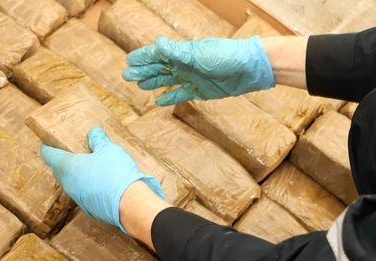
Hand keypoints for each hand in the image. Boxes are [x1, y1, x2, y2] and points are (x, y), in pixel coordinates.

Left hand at [41, 127, 164, 230]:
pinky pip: (82, 193)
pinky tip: (100, 181)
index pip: (48, 155)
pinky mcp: (88, 208)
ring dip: (76, 174)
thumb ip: (98, 140)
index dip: (48, 147)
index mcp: (67, 166)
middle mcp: (68, 184)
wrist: (130, 205)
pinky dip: (86, 186)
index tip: (50, 142)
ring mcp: (77, 198)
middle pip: (58, 169)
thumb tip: (94, 133)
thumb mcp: (108, 149)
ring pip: (70, 183)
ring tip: (89, 165)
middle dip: (63, 160)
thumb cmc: (116, 173)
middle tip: (73, 151)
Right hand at [123, 36, 274, 105]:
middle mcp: (184, 64)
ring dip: (153, 83)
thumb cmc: (225, 57)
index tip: (128, 61)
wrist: (249, 70)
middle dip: (143, 71)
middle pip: (159, 68)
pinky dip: (170, 98)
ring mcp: (191, 78)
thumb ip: (176, 52)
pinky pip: (180, 95)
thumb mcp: (198, 55)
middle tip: (127, 75)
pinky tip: (159, 101)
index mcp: (182, 53)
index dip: (143, 58)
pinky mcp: (200, 91)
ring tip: (139, 85)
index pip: (157, 54)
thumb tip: (157, 44)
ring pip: (167, 81)